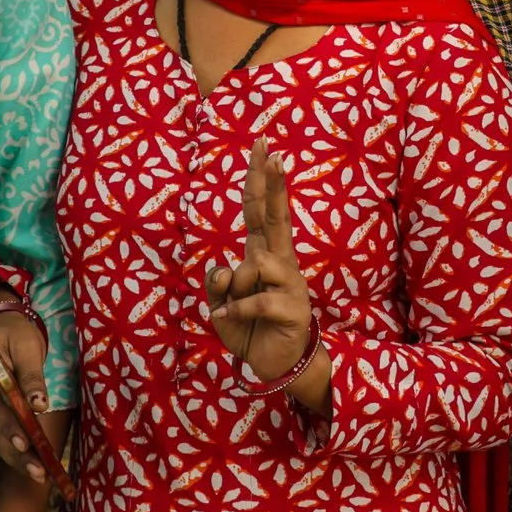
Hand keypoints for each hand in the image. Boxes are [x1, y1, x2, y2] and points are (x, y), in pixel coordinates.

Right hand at [0, 299, 59, 486]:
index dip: (7, 425)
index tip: (26, 444)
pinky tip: (25, 462)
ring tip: (36, 472)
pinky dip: (6, 448)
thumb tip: (39, 405)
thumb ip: (33, 375)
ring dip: (12, 455)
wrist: (1, 329)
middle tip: (38, 471)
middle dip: (13, 450)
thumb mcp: (29, 347)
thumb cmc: (17, 335)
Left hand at [204, 139, 326, 406]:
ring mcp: (291, 283)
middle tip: (274, 154)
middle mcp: (280, 262)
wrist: (275, 365)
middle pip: (276, 217)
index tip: (263, 146)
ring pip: (255, 265)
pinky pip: (256, 299)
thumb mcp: (221, 305)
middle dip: (274, 185)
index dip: (259, 179)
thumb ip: (217, 284)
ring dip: (236, 288)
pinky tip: (228, 319)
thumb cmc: (249, 328)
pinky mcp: (294, 307)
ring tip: (235, 307)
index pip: (259, 210)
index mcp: (262, 255)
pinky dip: (235, 311)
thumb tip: (222, 267)